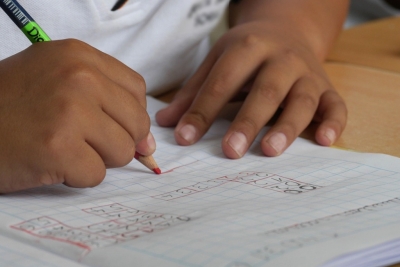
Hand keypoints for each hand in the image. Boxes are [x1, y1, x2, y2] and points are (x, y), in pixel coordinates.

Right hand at [0, 39, 153, 192]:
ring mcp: (69, 111)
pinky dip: (76, 176)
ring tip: (63, 148)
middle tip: (82, 140)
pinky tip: (50, 162)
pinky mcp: (58, 148)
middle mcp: (78, 77)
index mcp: (79, 56)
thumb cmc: (12, 107)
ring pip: (122, 151)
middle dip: (116, 141)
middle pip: (136, 123)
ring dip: (96, 159)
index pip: (137, 90)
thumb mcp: (58, 83)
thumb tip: (148, 144)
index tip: (114, 127)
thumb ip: (108, 103)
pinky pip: (96, 174)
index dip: (129, 115)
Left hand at [156, 20, 346, 157]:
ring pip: (302, 100)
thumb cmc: (247, 52)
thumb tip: (165, 124)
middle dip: (248, 121)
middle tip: (230, 151)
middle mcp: (281, 58)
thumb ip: (194, 92)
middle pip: (265, 91)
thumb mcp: (218, 61)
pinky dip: (334, 122)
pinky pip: (336, 105)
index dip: (202, 111)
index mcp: (248, 48)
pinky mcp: (327, 87)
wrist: (288, 30)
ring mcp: (307, 73)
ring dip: (287, 126)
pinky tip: (324, 141)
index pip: (222, 82)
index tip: (185, 139)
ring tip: (270, 151)